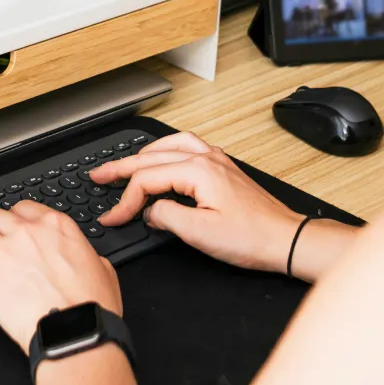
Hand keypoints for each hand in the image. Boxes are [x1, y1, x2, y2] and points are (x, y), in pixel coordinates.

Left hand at [0, 201, 121, 349]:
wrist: (76, 331)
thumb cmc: (91, 305)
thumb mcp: (101, 266)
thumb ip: (84, 253)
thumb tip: (84, 258)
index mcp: (56, 226)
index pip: (24, 207)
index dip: (14, 218)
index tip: (11, 228)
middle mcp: (27, 232)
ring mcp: (4, 252)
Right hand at [91, 132, 302, 272]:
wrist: (285, 239)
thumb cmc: (252, 238)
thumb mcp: (201, 235)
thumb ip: (167, 217)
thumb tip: (149, 210)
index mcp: (198, 171)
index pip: (147, 179)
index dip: (125, 200)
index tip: (112, 217)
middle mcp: (206, 158)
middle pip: (153, 156)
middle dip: (121, 167)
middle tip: (98, 175)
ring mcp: (216, 160)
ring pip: (169, 145)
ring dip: (143, 153)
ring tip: (124, 164)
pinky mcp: (222, 168)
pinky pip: (187, 147)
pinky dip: (166, 151)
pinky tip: (161, 159)